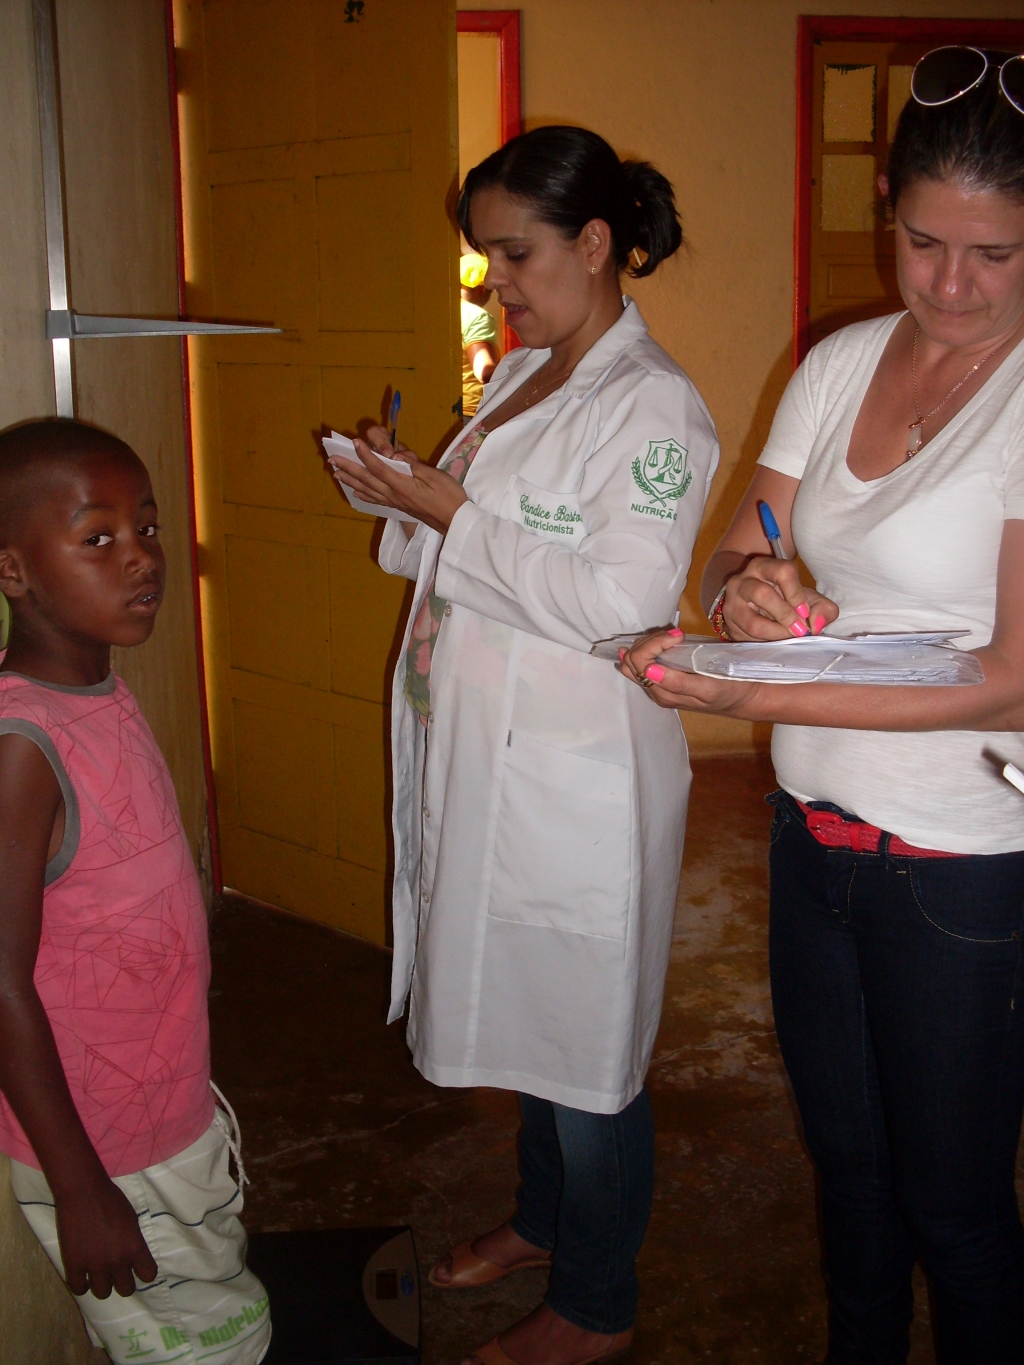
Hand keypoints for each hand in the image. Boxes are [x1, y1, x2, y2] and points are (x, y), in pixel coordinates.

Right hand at [55, 1177, 157, 1298]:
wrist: (84, 1191)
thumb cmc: (111, 1199)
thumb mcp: (132, 1219)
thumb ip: (134, 1241)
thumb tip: (134, 1257)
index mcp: (134, 1247)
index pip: (148, 1275)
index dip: (144, 1272)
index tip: (138, 1268)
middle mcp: (117, 1260)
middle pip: (126, 1290)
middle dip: (123, 1281)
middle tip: (116, 1272)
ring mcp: (94, 1265)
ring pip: (102, 1293)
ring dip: (102, 1284)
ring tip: (98, 1273)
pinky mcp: (73, 1264)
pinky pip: (78, 1289)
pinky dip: (81, 1285)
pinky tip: (83, 1275)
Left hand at [328, 425, 468, 534]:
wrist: (455, 522)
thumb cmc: (450, 497)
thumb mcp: (435, 476)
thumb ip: (414, 466)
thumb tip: (396, 457)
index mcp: (403, 485)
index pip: (379, 467)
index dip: (366, 454)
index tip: (355, 442)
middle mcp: (394, 495)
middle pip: (367, 479)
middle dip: (349, 467)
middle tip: (332, 458)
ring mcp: (395, 502)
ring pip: (368, 489)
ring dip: (350, 480)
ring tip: (336, 473)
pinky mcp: (399, 506)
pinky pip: (376, 499)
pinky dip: (364, 493)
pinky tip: (356, 491)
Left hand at [618, 629, 765, 716]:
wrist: (742, 698)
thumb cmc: (729, 691)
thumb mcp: (708, 688)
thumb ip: (678, 682)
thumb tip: (649, 670)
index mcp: (663, 693)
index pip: (639, 662)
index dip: (654, 644)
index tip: (678, 635)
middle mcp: (655, 690)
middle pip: (633, 659)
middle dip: (651, 641)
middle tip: (676, 635)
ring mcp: (657, 685)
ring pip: (635, 659)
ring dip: (650, 642)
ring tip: (673, 637)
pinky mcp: (662, 679)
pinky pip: (643, 661)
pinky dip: (651, 646)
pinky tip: (664, 642)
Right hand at [721, 557, 838, 640]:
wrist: (748, 606)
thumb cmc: (783, 600)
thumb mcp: (807, 600)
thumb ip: (823, 609)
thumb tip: (816, 624)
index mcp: (765, 567)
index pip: (782, 571)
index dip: (796, 593)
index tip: (805, 612)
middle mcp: (744, 580)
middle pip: (762, 594)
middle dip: (785, 615)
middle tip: (800, 630)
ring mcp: (732, 602)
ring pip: (752, 621)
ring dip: (776, 633)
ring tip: (788, 638)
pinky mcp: (728, 622)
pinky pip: (747, 636)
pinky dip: (766, 641)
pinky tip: (774, 641)